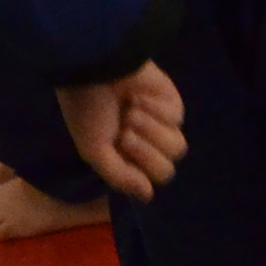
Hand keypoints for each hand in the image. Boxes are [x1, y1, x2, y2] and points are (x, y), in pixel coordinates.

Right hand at [58, 63, 185, 199]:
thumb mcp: (94, 150)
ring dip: (150, 130)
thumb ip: (121, 177)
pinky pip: (176, 119)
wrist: (96, 69)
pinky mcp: (172, 102)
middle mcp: (146, 144)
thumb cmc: (87, 111)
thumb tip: (148, 196)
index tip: (119, 149)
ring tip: (131, 112)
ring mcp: (161, 124)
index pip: (148, 184)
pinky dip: (155, 109)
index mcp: (125, 159)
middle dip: (144, 150)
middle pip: (167, 170)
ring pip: (177, 147)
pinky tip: (139, 96)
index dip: (137, 169)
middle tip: (125, 129)